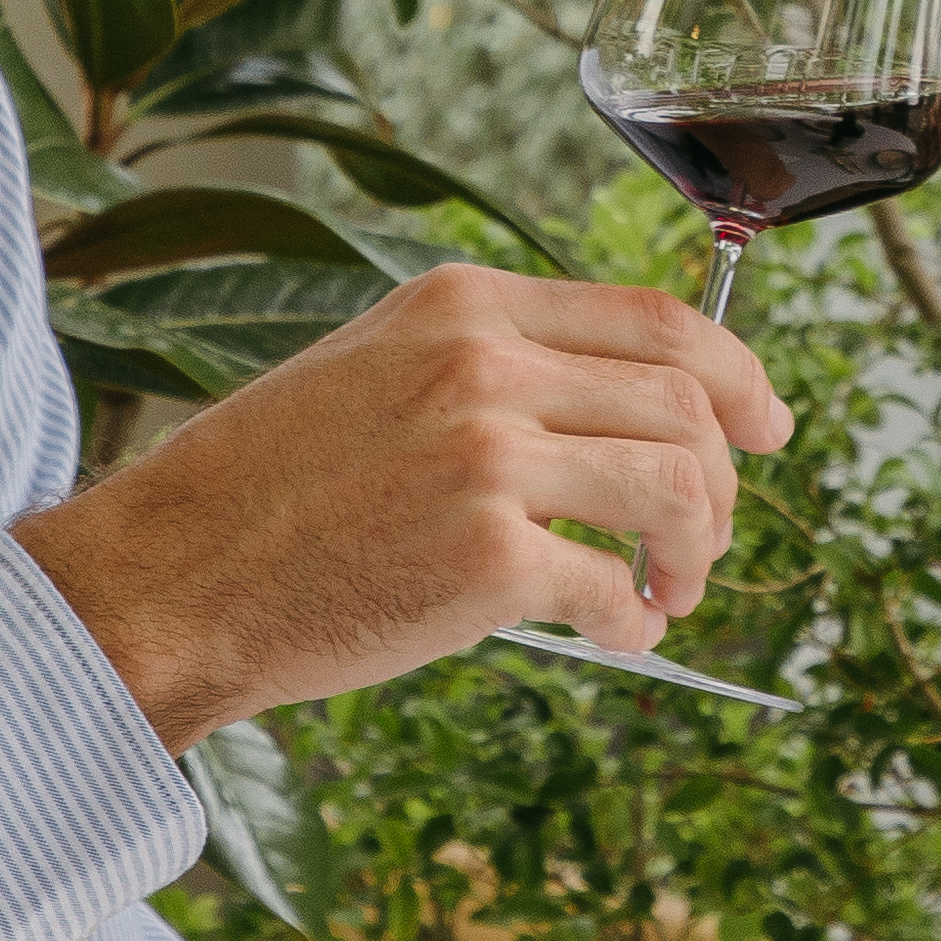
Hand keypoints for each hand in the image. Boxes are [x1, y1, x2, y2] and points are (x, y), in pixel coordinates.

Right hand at [17, 264, 791, 748]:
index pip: (657, 315)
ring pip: (677, 484)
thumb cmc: (268, 488)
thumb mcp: (376, 367)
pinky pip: (616, 585)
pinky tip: (618, 636)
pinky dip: (638, 620)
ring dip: (698, 550)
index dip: (740, 374)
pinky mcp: (485, 557)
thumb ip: (489, 361)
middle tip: (705, 543)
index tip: (770, 426)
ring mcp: (488, 456)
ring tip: (668, 594)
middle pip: (686, 401)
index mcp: (464, 304)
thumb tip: (620, 400)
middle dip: (727, 480)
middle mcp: (484, 362)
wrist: (170, 576)